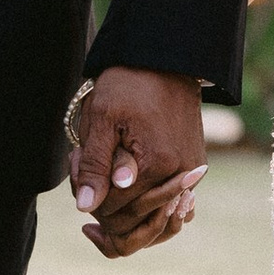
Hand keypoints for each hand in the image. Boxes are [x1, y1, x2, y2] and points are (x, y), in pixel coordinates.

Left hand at [69, 70, 207, 261]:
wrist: (167, 59)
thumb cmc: (130, 83)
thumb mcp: (103, 119)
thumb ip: (95, 166)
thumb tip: (86, 208)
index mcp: (157, 166)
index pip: (114, 209)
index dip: (89, 193)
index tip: (78, 161)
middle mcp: (181, 177)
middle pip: (132, 216)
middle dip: (105, 196)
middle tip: (85, 158)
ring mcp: (192, 174)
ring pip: (150, 212)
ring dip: (124, 197)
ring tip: (105, 161)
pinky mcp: (195, 168)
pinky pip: (168, 200)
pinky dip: (144, 194)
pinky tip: (124, 173)